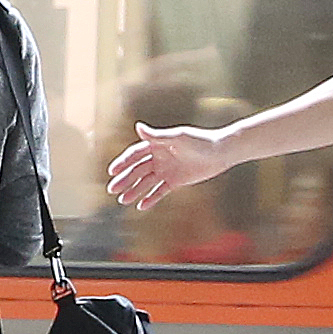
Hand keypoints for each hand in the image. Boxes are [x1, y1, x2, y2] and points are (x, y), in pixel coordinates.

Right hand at [103, 122, 231, 209]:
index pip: (135, 155)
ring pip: (146, 182)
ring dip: (134, 190)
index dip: (123, 163)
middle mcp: (159, 157)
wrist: (220, 153)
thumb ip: (157, 135)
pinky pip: (160, 191)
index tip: (112, 172)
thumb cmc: (199, 141)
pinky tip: (141, 206)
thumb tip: (137, 127)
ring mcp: (167, 170)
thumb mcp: (177, 137)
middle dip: (124, 180)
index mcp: (157, 144)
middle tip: (112, 190)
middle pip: (137, 170)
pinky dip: (151, 198)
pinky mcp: (176, 181)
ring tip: (123, 200)